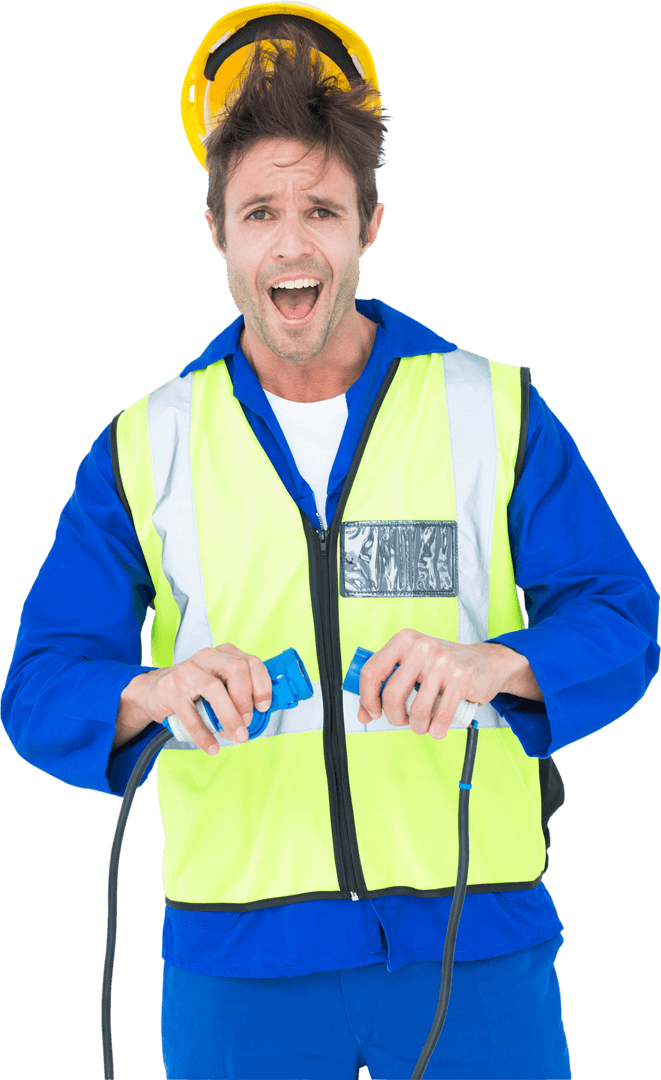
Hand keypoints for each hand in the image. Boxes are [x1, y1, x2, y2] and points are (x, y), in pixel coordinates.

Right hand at [114, 644, 271, 753]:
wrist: (153, 691)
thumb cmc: (193, 689)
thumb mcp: (217, 682)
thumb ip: (238, 690)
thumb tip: (262, 713)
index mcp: (222, 654)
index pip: (251, 662)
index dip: (262, 686)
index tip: (263, 706)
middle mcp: (206, 657)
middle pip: (236, 669)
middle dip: (245, 700)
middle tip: (246, 723)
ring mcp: (187, 671)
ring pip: (215, 689)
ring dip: (229, 717)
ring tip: (235, 736)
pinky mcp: (171, 690)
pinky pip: (192, 716)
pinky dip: (204, 735)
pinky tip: (212, 746)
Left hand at [357, 629, 540, 739]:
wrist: (486, 662)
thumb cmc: (444, 666)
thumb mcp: (412, 665)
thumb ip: (386, 685)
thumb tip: (363, 712)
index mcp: (404, 640)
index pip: (372, 671)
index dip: (367, 698)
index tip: (372, 711)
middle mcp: (422, 648)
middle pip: (392, 695)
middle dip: (394, 717)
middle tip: (403, 720)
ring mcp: (442, 662)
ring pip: (416, 711)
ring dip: (417, 726)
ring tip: (423, 723)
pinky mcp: (461, 679)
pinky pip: (439, 717)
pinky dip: (436, 730)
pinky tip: (437, 727)